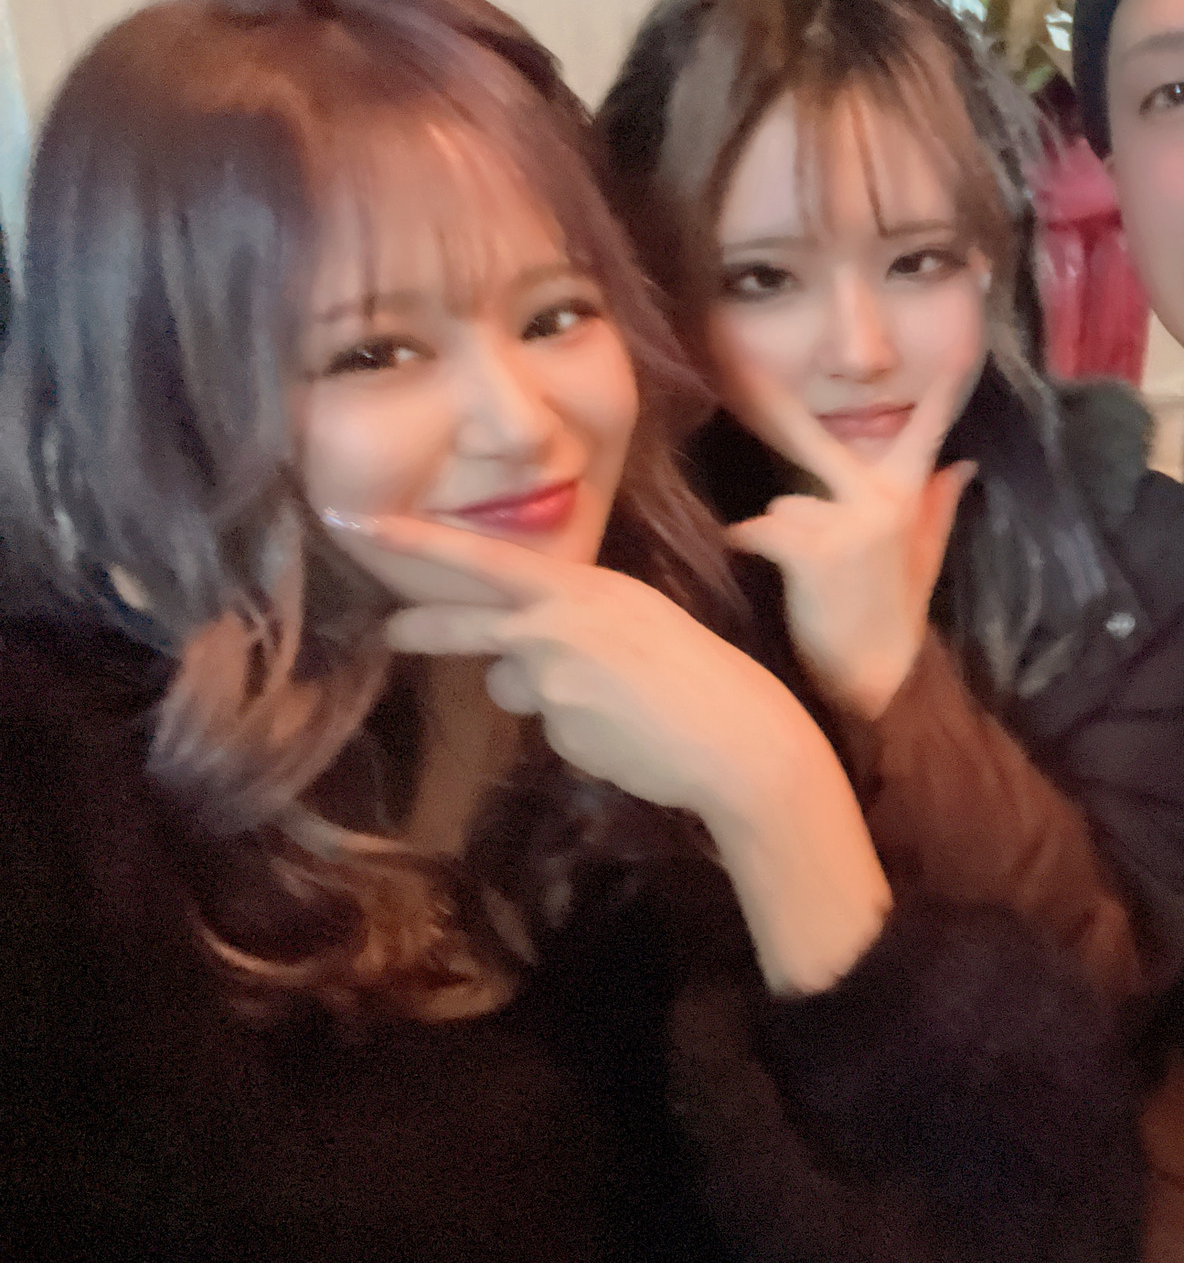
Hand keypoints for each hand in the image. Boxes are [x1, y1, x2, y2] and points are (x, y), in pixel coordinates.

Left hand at [327, 509, 891, 993]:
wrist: (741, 737)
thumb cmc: (706, 679)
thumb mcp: (641, 624)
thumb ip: (577, 625)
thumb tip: (519, 658)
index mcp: (586, 585)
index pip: (486, 557)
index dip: (420, 541)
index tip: (364, 523)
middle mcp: (559, 620)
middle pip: (465, 618)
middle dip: (421, 626)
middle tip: (389, 632)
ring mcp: (552, 675)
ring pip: (514, 686)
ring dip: (545, 698)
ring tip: (616, 709)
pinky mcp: (557, 726)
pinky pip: (549, 730)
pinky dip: (579, 737)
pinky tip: (626, 740)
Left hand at [724, 369, 977, 720]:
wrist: (877, 685)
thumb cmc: (893, 623)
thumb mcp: (924, 561)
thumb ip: (938, 506)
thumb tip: (965, 465)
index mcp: (909, 498)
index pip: (927, 434)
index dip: (943, 394)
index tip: (962, 352)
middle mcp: (883, 501)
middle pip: (820, 445)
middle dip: (776, 406)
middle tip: (740, 365)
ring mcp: (849, 524)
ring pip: (785, 506)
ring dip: (781, 534)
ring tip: (800, 576)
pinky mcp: (815, 551)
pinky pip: (762, 531)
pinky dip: (747, 546)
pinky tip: (747, 559)